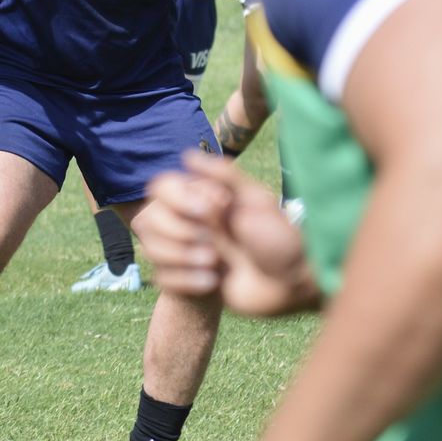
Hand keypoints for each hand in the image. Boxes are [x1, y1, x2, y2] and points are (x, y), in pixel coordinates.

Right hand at [135, 152, 317, 317]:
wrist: (291, 285)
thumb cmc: (280, 238)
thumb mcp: (257, 199)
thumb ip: (224, 175)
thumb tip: (186, 155)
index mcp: (203, 198)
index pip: (161, 188)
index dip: (178, 199)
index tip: (210, 210)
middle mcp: (190, 222)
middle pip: (149, 219)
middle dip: (179, 232)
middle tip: (213, 243)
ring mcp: (188, 251)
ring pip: (151, 248)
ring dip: (181, 256)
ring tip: (214, 263)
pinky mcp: (188, 280)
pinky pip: (162, 278)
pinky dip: (186, 281)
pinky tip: (214, 283)